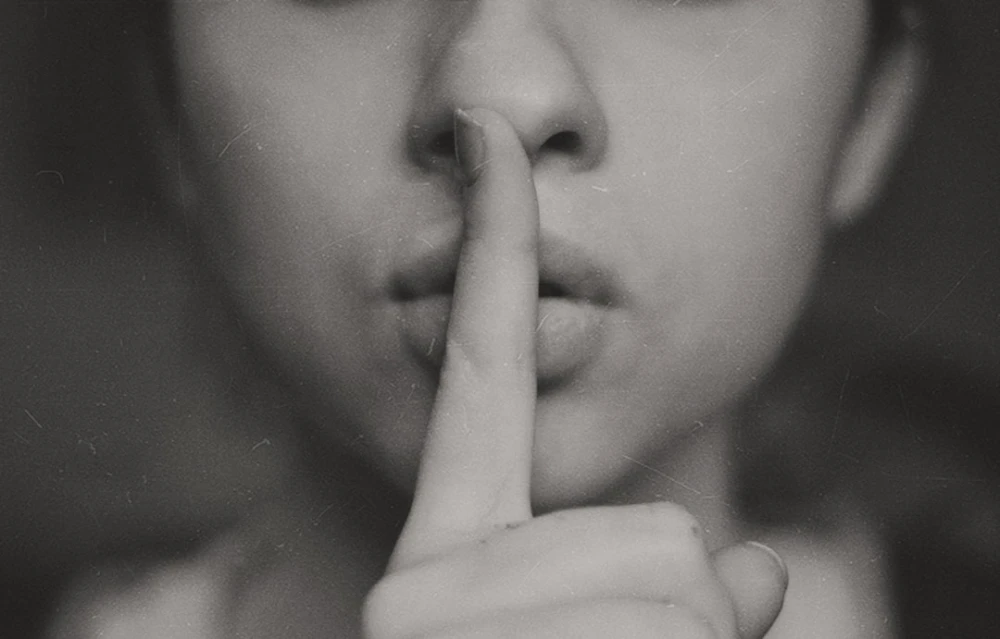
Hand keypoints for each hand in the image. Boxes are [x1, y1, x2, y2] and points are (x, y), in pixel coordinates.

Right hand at [363, 108, 786, 638]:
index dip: (493, 250)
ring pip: (681, 569)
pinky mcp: (460, 633)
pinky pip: (689, 615)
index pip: (481, 371)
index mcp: (445, 555)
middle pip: (655, 524)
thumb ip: (671, 587)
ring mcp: (446, 612)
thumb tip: (766, 567)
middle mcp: (426, 577)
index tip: (486, 139)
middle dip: (676, 604)